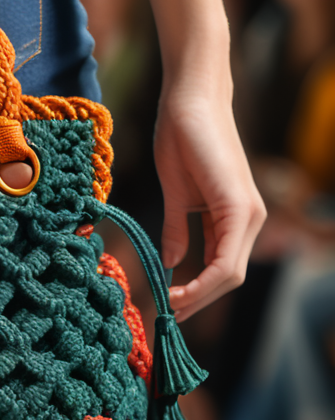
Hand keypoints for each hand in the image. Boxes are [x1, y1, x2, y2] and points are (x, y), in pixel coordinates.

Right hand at [154, 65, 265, 321]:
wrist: (188, 102)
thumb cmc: (181, 140)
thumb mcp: (176, 195)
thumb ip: (178, 231)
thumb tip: (172, 265)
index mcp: (236, 217)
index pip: (224, 270)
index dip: (199, 295)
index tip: (169, 309)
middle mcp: (250, 218)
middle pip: (230, 278)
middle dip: (200, 302)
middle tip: (168, 318)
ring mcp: (248, 213)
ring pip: (231, 273)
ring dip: (201, 297)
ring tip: (170, 308)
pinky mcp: (238, 206)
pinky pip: (226, 257)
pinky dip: (204, 279)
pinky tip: (179, 288)